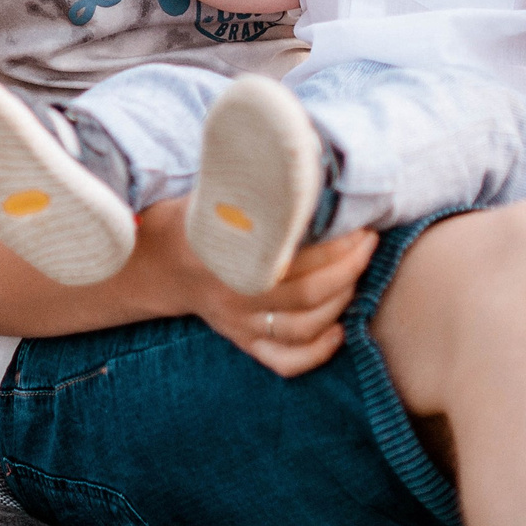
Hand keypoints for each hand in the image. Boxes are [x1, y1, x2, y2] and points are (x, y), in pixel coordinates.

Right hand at [143, 199, 372, 376]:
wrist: (157, 260)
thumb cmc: (197, 218)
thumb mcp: (218, 193)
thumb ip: (256, 186)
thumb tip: (298, 163)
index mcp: (229, 257)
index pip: (299, 258)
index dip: (339, 244)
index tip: (361, 225)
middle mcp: (236, 297)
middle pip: (309, 294)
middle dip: (349, 268)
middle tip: (369, 243)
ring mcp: (239, 324)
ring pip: (303, 328)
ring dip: (341, 302)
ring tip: (357, 275)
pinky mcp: (241, 341)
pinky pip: (284, 361)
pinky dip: (317, 353)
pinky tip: (339, 330)